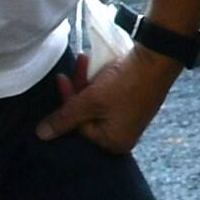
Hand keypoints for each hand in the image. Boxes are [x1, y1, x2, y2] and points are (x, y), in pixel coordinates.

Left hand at [37, 45, 177, 155]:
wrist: (159, 58)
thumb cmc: (125, 84)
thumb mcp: (89, 101)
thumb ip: (63, 118)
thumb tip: (41, 135)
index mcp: (114, 141)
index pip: (78, 128)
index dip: (66, 105)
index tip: (62, 79)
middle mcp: (123, 134)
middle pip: (87, 117)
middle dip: (77, 92)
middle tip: (72, 70)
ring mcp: (131, 119)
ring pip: (97, 106)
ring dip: (87, 85)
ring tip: (84, 61)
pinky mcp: (135, 104)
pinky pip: (110, 99)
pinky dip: (101, 85)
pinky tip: (98, 68)